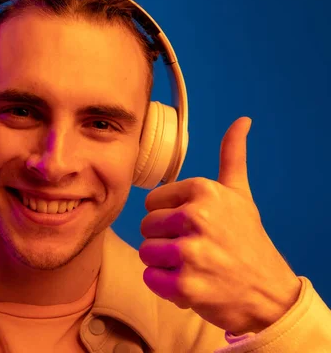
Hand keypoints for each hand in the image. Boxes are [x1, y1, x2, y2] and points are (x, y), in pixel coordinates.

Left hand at [138, 117, 300, 334]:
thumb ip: (232, 156)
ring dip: (163, 264)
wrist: (269, 293)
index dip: (167, 217)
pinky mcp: (184, 285)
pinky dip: (164, 286)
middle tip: (192, 248)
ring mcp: (190, 253)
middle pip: (146, 226)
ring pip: (145, 252)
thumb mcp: (240, 195)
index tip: (191, 227)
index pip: (152, 202)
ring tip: (190, 266)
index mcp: (204, 191)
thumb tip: (241, 120)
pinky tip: (189, 283)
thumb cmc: (248, 240)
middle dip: (163, 240)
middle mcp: (196, 217)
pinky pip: (150, 278)